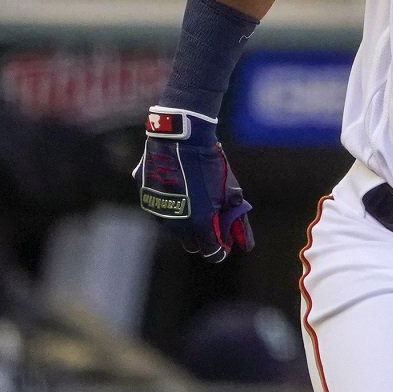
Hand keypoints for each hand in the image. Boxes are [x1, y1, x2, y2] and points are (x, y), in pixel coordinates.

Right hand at [134, 106, 253, 261]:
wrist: (181, 138)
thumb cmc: (210, 164)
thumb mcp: (229, 192)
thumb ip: (236, 219)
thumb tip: (246, 244)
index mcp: (200, 224)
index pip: (211, 253)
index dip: (219, 250)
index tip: (224, 243)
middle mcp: (176, 224)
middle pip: (190, 244)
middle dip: (201, 237)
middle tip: (210, 221)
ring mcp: (157, 211)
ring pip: (172, 227)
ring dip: (183, 220)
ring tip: (193, 196)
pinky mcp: (145, 197)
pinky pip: (158, 206)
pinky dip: (168, 201)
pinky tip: (176, 184)